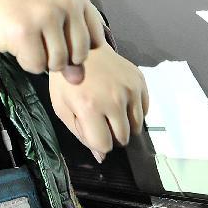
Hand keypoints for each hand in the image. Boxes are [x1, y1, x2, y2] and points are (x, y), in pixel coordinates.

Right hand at [0, 0, 105, 81]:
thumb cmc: (24, 12)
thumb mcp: (55, 24)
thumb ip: (72, 50)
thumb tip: (77, 80)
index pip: (96, 41)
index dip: (77, 50)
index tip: (57, 38)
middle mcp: (65, 1)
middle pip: (79, 55)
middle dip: (59, 59)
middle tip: (40, 41)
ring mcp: (44, 14)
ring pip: (58, 63)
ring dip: (42, 62)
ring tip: (29, 42)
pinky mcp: (24, 30)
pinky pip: (36, 66)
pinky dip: (27, 63)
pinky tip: (18, 46)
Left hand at [48, 45, 148, 161]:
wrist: (80, 49)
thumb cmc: (67, 81)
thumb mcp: (62, 108)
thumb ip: (80, 134)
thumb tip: (102, 157)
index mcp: (90, 107)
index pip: (105, 145)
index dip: (98, 143)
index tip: (92, 131)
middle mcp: (114, 100)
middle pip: (123, 138)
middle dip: (112, 135)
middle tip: (101, 121)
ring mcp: (130, 89)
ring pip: (137, 127)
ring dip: (125, 125)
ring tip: (110, 111)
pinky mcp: (140, 81)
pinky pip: (144, 111)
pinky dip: (134, 112)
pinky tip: (120, 100)